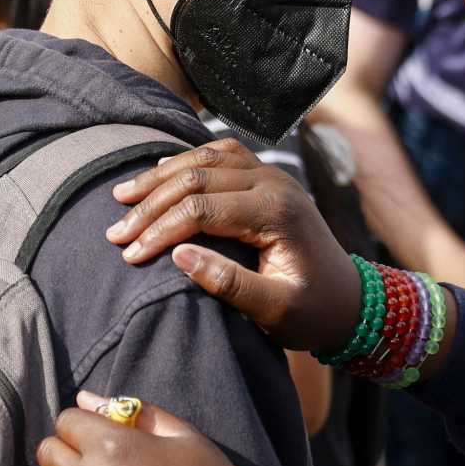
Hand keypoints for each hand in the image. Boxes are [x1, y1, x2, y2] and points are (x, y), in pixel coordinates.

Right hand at [106, 140, 362, 353]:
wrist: (349, 300)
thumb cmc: (312, 312)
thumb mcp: (274, 310)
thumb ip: (228, 284)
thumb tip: (178, 254)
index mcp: (276, 213)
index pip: (201, 208)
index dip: (159, 230)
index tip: (129, 255)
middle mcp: (274, 183)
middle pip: (197, 178)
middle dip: (150, 204)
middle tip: (114, 231)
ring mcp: (272, 174)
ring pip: (205, 158)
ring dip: (161, 176)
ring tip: (123, 196)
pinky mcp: (267, 176)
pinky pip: (220, 153)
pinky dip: (187, 161)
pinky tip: (160, 172)